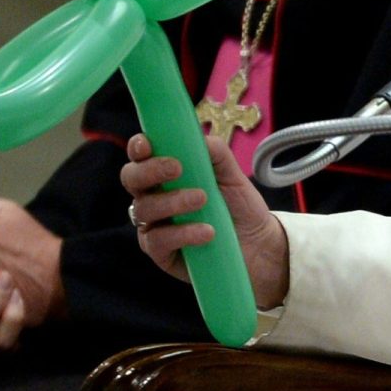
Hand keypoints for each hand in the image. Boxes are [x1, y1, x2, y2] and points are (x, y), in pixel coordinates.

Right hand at [121, 133, 289, 308]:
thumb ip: (215, 153)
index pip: (141, 156)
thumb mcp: (232, 175)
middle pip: (131, 179)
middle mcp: (153, 197)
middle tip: (177, 168)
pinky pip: (157, 241)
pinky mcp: (160, 252)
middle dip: (150, 171)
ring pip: (144, 209)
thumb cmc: (238, 204)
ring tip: (203, 200)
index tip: (148, 144)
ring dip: (173, 201)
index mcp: (165, 174)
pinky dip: (182, 233)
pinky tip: (207, 232)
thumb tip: (197, 137)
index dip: (139, 148)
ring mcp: (154, 225)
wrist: (258, 243)